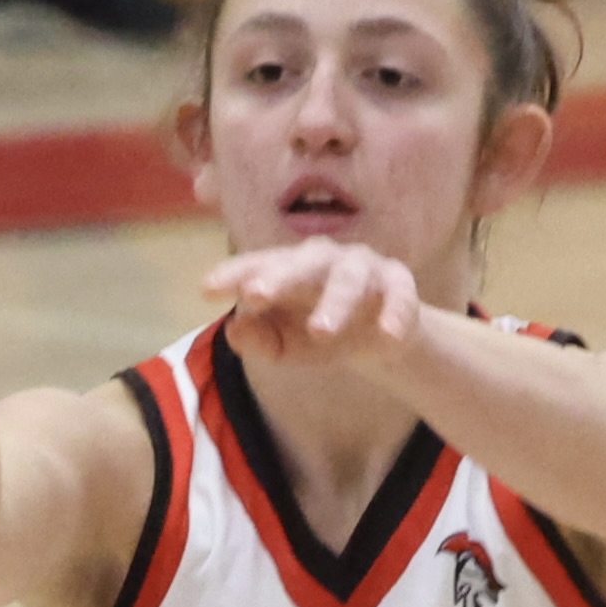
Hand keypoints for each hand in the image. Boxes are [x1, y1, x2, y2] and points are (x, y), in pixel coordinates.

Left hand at [204, 241, 423, 367]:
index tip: (206, 289)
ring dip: (335, 303)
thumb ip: (258, 340)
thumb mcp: (285, 345)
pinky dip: (394, 314)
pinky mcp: (399, 285)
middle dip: (278, 277)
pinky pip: (399, 295)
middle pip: (301, 262)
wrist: (378, 336)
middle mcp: (324, 260)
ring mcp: (364, 269)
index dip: (234, 274)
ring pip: (348, 278)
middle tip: (254, 296)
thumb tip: (233, 330)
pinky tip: (386, 336)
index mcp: (290, 268)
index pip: (258, 265)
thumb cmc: (319, 333)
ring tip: (320, 332)